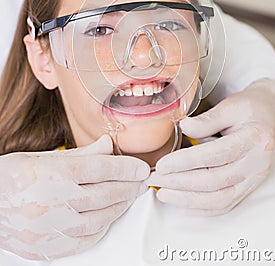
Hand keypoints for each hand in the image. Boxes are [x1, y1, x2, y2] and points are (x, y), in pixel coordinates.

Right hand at [0, 135, 149, 259]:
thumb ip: (80, 154)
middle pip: (103, 194)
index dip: (125, 168)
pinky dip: (102, 227)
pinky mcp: (46, 248)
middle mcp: (50, 201)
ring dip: (119, 207)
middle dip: (128, 187)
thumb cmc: (12, 177)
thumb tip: (108, 146)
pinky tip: (108, 216)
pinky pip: (84, 240)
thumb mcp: (43, 157)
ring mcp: (48, 228)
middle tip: (141, 182)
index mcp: (50, 173)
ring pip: (98, 219)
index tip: (142, 168)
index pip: (99, 169)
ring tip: (129, 196)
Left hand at [146, 78, 274, 215]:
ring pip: (220, 198)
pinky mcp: (249, 186)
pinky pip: (226, 204)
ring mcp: (254, 178)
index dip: (186, 162)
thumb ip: (207, 120)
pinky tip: (182, 204)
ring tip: (162, 193)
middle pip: (215, 181)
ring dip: (188, 200)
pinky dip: (203, 208)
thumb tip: (184, 127)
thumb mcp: (230, 105)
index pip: (215, 155)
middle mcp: (257, 163)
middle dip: (180, 183)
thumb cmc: (251, 107)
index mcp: (254, 139)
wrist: (271, 116)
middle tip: (154, 179)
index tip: (162, 165)